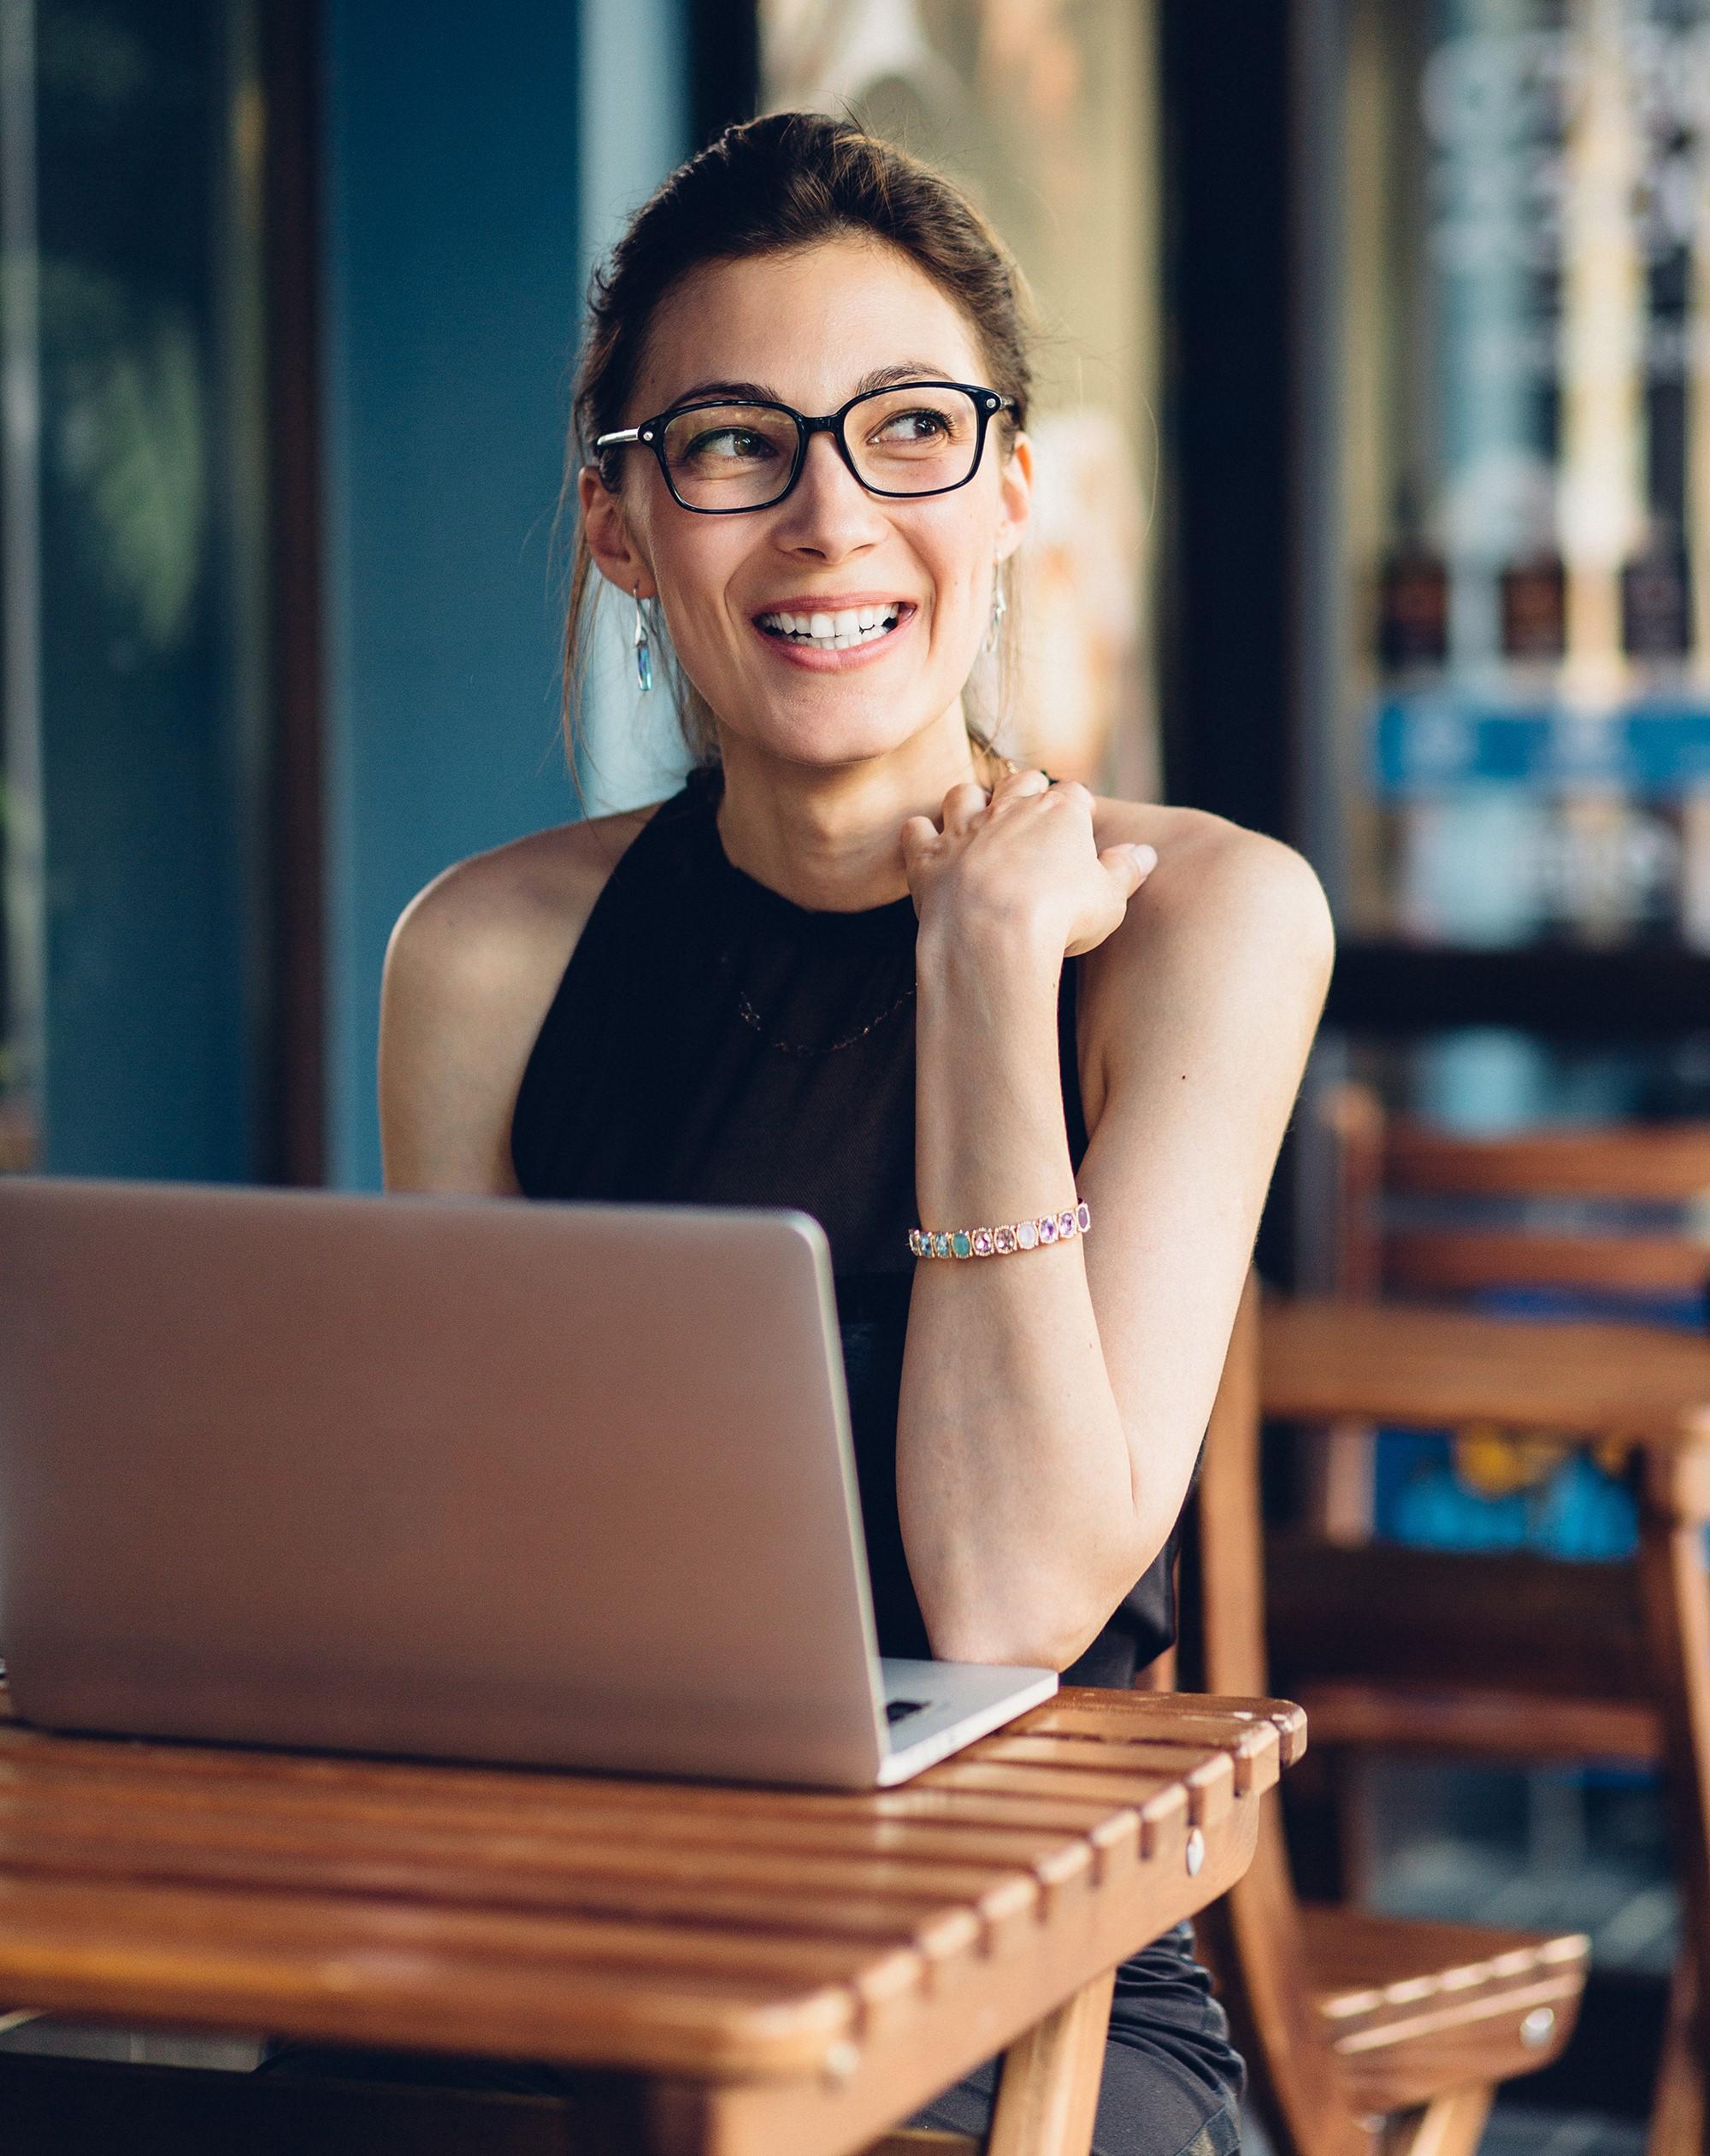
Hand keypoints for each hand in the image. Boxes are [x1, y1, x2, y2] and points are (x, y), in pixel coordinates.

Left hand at [899, 767, 1156, 959]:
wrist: (994, 938)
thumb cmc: (1061, 918)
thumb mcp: (1110, 898)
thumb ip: (1125, 871)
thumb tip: (1145, 854)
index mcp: (1060, 813)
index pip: (1074, 795)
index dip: (1078, 809)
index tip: (1080, 824)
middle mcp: (1009, 810)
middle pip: (1019, 781)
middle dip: (1026, 790)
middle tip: (1030, 810)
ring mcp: (964, 830)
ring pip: (963, 794)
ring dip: (970, 802)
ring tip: (977, 818)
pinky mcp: (928, 857)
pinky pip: (916, 829)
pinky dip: (920, 833)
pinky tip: (925, 841)